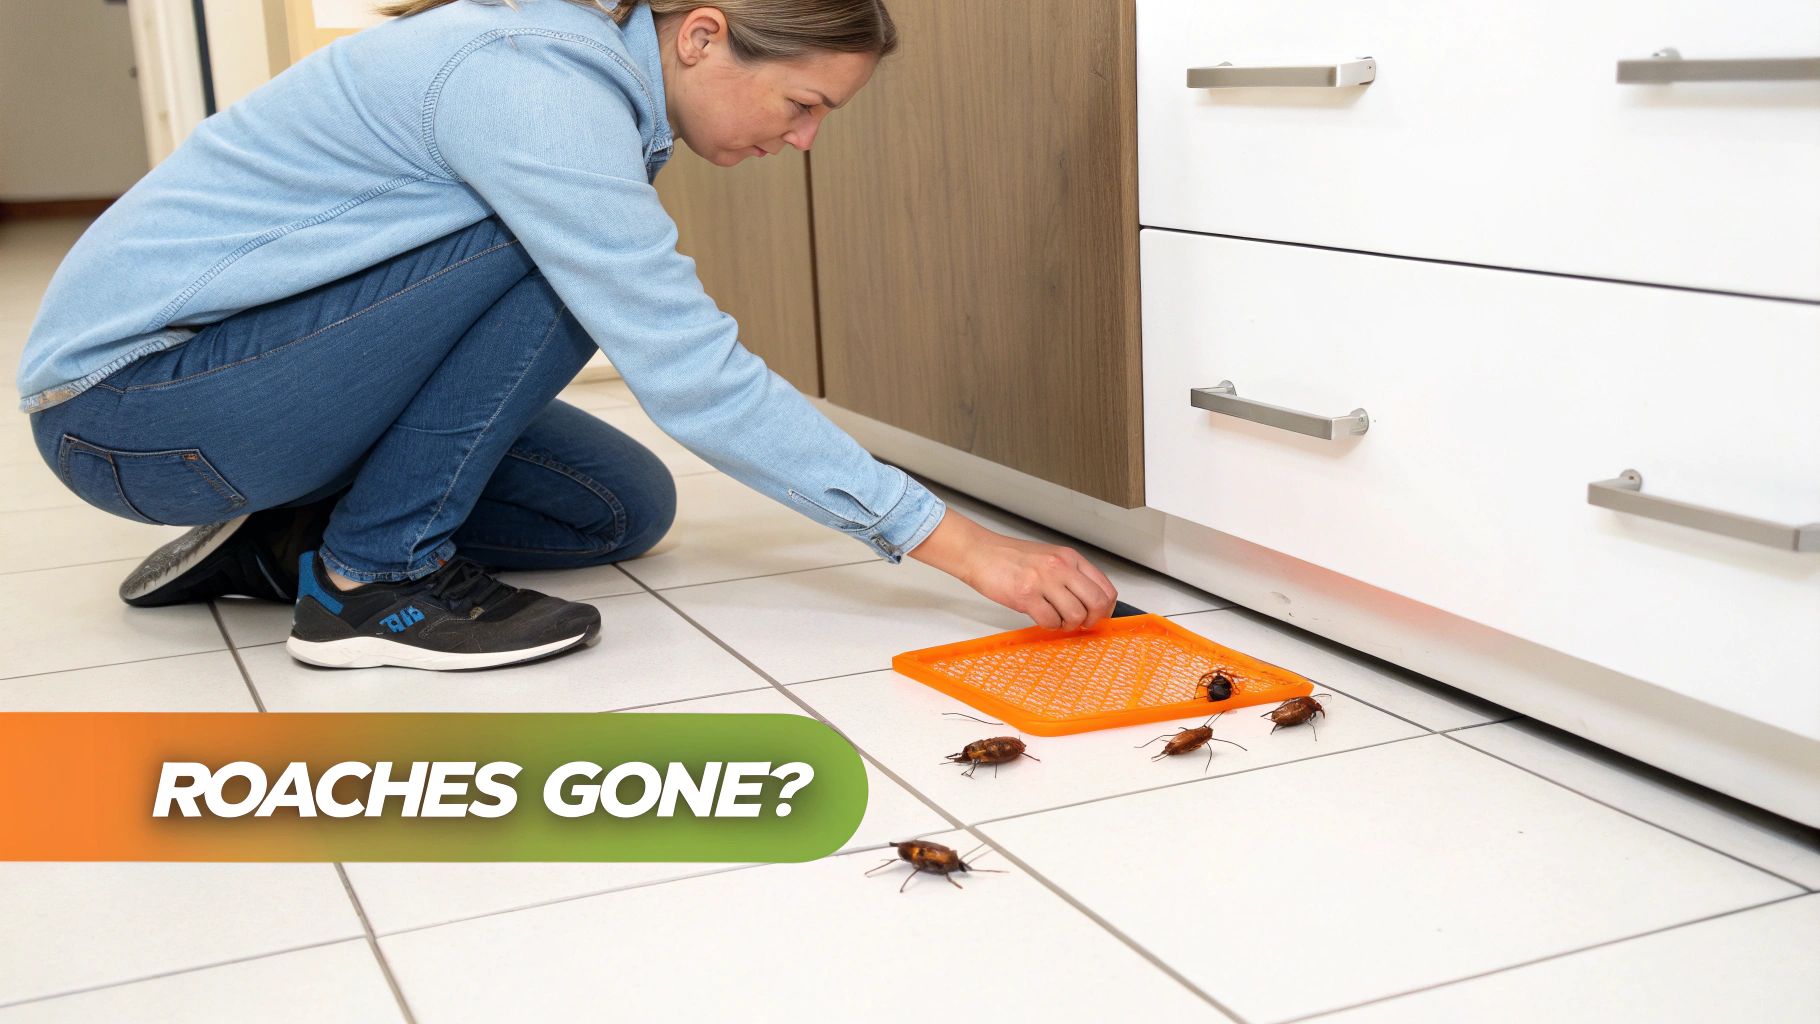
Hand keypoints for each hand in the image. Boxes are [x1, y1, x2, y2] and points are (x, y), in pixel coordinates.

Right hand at [908, 508, 1117, 629]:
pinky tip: (1041, 617)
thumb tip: (1090, 602)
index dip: (1106, 609)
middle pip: (1097, 603)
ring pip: (1076, 615)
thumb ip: (1071, 576)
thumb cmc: (1012, 558)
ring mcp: (1044, 581)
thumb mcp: (1050, 558)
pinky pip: (1050, 621)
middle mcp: (1060, 567)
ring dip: (1068, 625)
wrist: (981, 553)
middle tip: (1080, 623)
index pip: (1105, 588)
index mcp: (1070, 558)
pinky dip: (1049, 626)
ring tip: (1057, 620)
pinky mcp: (1026, 595)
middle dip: (1092, 620)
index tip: (1097, 616)